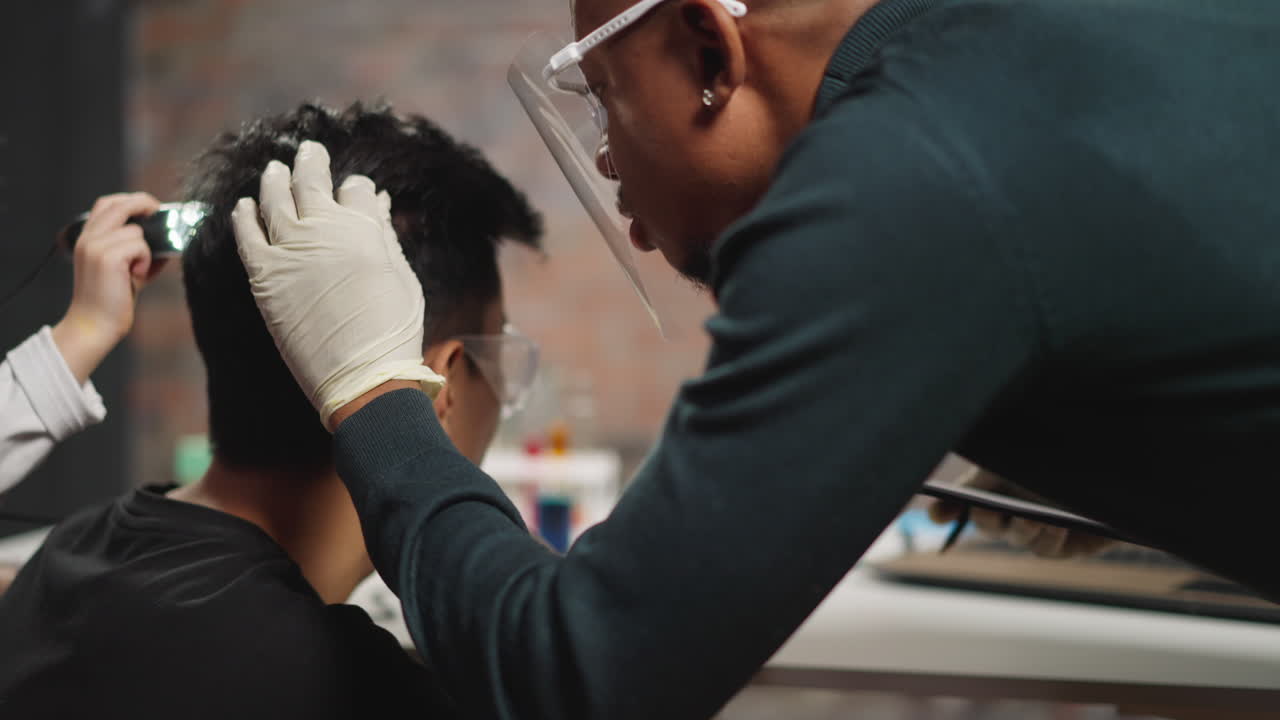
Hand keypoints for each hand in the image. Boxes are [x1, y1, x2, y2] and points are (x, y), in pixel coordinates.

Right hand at [52, 192, 166, 383]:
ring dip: (146, 249)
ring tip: (138, 270)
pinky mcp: (107, 257)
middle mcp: (88, 238)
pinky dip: (146, 260)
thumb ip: (142, 251)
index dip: (131, 200)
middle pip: (118, 204)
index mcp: (88, 238)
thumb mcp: (128, 269)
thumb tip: (169, 238)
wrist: (95, 325)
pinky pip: (140, 246)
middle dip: (144, 204)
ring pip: (135, 230)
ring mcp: (95, 246)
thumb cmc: (113, 300)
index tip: (151, 207)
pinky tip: (137, 276)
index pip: (106, 204)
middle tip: (160, 214)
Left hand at [231, 141, 444, 428]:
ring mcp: (289, 250)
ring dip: (274, 180)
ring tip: (274, 169)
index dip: (357, 187)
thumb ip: (384, 236)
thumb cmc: (392, 331)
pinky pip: (247, 236)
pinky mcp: (265, 276)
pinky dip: (243, 217)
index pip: (356, 190)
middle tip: (309, 151)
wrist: (361, 375)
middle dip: (311, 163)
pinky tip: (243, 206)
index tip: (356, 189)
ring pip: (274, 200)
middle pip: (311, 183)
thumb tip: (378, 204)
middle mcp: (322, 230)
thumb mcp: (402, 277)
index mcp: (362, 228)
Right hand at [927, 466, 1113, 557]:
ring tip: (1032, 517)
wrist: (1124, 464)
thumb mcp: (1022, 452)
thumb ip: (986, 465)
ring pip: (1019, 539)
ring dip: (1022, 530)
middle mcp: (1016, 510)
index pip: (961, 501)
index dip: (945, 510)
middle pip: (987, 524)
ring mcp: (1042, 530)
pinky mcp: (1069, 546)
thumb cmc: (1069, 451)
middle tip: (991, 511)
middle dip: (986, 519)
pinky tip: (1057, 525)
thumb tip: (945, 491)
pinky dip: (1050, 539)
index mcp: (999, 485)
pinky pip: (1049, 550)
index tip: (937, 512)